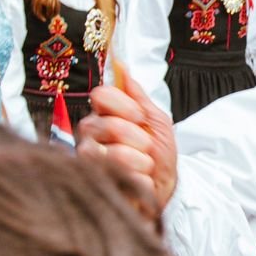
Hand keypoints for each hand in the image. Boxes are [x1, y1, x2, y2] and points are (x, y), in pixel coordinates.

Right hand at [78, 76, 178, 206]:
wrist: (166, 189)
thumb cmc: (159, 155)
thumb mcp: (156, 120)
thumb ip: (138, 96)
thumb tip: (121, 66)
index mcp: (103, 116)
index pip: (100, 95)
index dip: (123, 105)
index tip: (139, 116)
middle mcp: (90, 136)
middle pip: (108, 125)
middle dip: (138, 138)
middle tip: (146, 148)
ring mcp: (89, 161)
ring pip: (115, 153)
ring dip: (141, 161)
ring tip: (144, 166)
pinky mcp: (95, 185)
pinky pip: (122, 177)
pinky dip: (141, 180)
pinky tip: (139, 181)